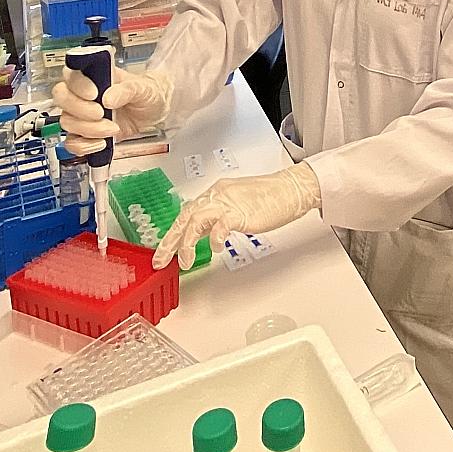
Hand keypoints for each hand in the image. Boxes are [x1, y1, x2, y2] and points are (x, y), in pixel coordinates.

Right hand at [52, 67, 171, 156]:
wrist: (153, 111)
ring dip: (89, 130)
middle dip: (80, 109)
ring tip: (112, 129)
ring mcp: (81, 115)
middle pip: (62, 98)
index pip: (71, 74)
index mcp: (94, 75)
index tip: (94, 94)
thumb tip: (109, 98)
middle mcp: (82, 94)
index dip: (78, 85)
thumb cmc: (145, 92)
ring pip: (67, 122)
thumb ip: (127, 89)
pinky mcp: (85, 134)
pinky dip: (85, 146)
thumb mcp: (142, 88)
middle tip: (101, 113)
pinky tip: (102, 143)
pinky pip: (72, 143)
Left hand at [153, 164, 321, 269]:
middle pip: (184, 217)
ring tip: (185, 262)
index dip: (173, 232)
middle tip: (161, 260)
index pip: (186, 212)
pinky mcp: (241, 213)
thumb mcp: (236, 206)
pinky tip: (216, 248)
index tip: (165, 250)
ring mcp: (228, 203)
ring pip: (195, 220)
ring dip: (186, 244)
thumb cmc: (269, 198)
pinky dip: (214, 238)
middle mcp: (217, 195)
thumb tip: (203, 232)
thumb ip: (217, 217)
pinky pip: (220, 225)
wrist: (291, 189)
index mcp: (215, 193)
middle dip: (169, 241)